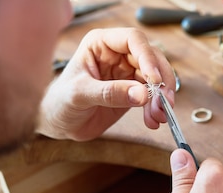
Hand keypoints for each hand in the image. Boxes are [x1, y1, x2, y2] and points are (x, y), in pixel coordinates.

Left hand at [38, 27, 175, 140]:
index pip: (133, 40)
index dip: (148, 57)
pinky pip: (151, 96)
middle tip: (164, 102)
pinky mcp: (132, 92)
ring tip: (159, 116)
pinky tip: (153, 121)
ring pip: (155, 79)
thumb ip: (110, 93)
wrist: (57, 122)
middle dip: (161, 81)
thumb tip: (142, 94)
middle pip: (151, 59)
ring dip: (161, 98)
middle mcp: (117, 55)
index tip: (154, 80)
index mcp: (101, 44)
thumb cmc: (60, 101)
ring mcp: (126, 74)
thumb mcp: (80, 94)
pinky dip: (156, 108)